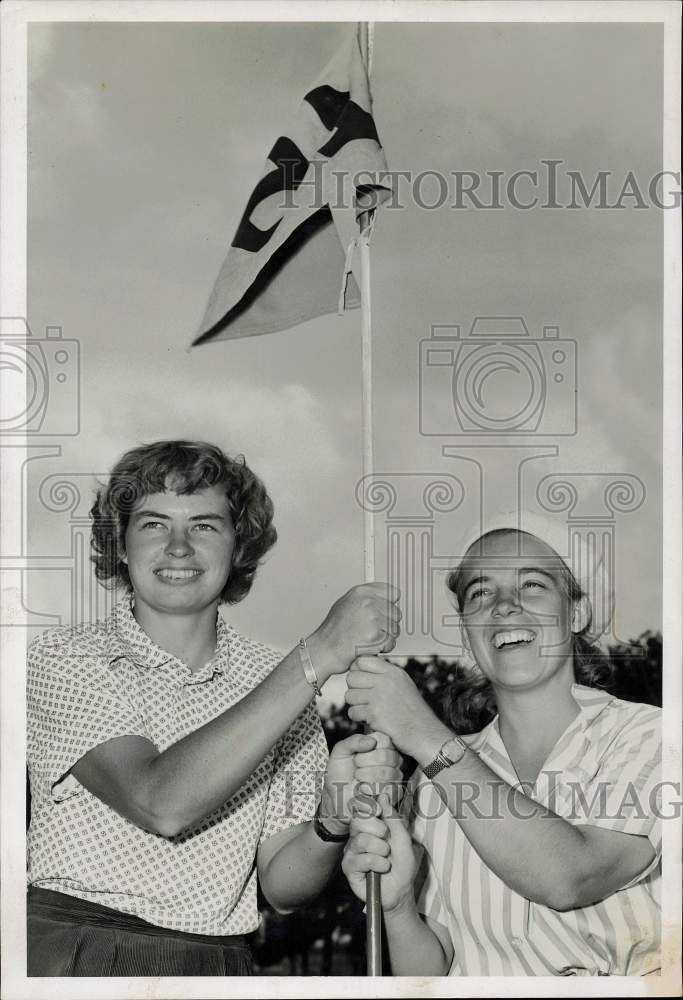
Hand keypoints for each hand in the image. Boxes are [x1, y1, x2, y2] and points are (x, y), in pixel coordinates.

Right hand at [306, 583, 400, 681]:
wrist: (324, 650)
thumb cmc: (333, 631)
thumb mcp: (346, 604)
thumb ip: (366, 598)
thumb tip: (384, 597)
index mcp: (362, 592)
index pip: (393, 593)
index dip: (390, 605)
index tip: (385, 611)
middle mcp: (368, 602)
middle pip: (396, 613)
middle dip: (387, 624)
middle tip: (372, 629)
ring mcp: (372, 618)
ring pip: (395, 629)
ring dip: (386, 637)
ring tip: (369, 638)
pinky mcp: (375, 635)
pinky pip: (390, 643)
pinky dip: (382, 648)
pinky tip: (369, 646)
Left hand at [320, 732, 402, 832]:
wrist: (337, 794)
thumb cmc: (341, 770)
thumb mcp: (341, 751)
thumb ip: (354, 741)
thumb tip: (372, 741)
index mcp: (381, 745)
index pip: (385, 740)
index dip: (368, 749)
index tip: (356, 756)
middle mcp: (392, 759)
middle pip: (387, 757)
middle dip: (365, 764)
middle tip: (356, 770)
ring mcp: (395, 776)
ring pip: (389, 774)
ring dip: (367, 779)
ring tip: (358, 781)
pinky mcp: (394, 794)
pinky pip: (391, 791)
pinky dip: (373, 791)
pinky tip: (364, 791)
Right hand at [342, 793, 415, 911]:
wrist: (401, 890)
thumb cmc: (402, 865)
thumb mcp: (404, 839)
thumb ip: (394, 819)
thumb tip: (383, 797)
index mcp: (370, 826)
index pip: (360, 807)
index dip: (367, 805)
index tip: (378, 810)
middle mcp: (358, 836)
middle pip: (358, 820)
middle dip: (378, 829)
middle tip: (387, 840)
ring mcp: (352, 851)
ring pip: (361, 840)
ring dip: (381, 850)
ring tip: (386, 858)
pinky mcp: (349, 867)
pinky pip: (361, 859)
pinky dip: (377, 863)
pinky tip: (382, 868)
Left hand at [345, 657, 449, 758]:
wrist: (424, 734)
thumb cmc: (413, 712)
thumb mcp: (403, 684)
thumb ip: (384, 674)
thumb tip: (359, 667)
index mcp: (393, 672)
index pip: (362, 661)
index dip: (357, 671)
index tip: (362, 682)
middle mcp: (386, 681)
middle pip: (351, 677)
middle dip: (354, 690)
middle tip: (365, 700)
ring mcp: (379, 697)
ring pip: (349, 695)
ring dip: (356, 705)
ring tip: (370, 710)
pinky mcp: (374, 713)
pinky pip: (352, 712)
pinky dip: (358, 719)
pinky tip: (371, 720)